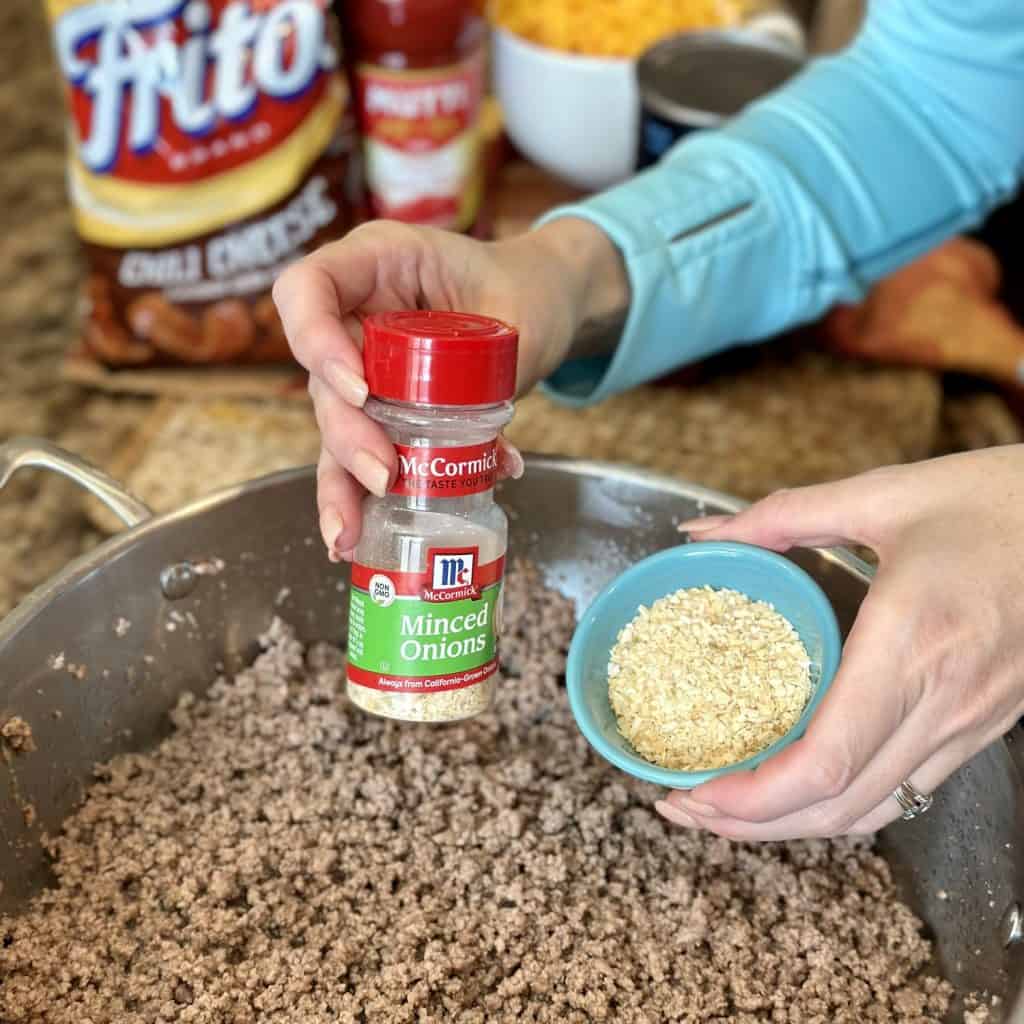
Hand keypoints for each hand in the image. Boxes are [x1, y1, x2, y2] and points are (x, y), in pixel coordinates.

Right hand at [272, 218, 627, 559]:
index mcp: (376, 263)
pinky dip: (365, 494)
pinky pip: (363, 449)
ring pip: (335, 424)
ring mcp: (364, 364)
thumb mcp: (515, 311)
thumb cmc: (526, 289)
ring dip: (341, 481)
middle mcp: (355, 314)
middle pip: (320, 376)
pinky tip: (362, 534)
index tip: (362, 391)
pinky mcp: (382, 405)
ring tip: (350, 533)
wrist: (542, 301)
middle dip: (347, 435)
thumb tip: (491, 458)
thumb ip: (495, 373)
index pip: (308, 290)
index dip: (317, 341)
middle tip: (384, 476)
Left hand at [659, 445, 1023, 840]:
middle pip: (839, 805)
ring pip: (873, 812)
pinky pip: (905, 791)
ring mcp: (969, 723)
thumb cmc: (995, 502)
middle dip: (749, 823)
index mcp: (910, 643)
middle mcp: (943, 700)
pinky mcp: (982, 725)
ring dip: (791, 825)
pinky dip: (840, 805)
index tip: (694, 791)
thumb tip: (702, 531)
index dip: (752, 798)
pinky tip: (796, 787)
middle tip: (684, 805)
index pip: (828, 760)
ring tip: (725, 807)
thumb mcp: (883, 495)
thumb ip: (781, 516)